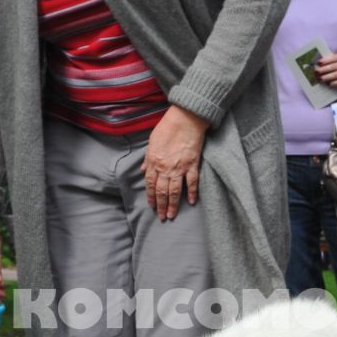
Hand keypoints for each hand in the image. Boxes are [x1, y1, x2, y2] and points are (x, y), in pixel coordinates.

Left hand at [143, 105, 208, 219]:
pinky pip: (192, 182)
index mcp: (154, 162)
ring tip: (172, 215)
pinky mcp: (192, 164)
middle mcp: (165, 168)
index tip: (152, 206)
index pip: (151, 184)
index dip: (151, 196)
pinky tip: (191, 202)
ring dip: (173, 205)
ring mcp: (179, 168)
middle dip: (161, 206)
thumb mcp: (152, 141)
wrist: (185, 119)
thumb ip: (147, 157)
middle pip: (162, 191)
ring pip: (175, 191)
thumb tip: (143, 169)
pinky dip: (192, 193)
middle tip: (162, 217)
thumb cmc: (167, 127)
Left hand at [312, 52, 336, 91]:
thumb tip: (323, 62)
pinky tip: (329, 84)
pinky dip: (335, 83)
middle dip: (324, 69)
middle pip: (335, 66)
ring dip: (327, 77)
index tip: (319, 63)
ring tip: (320, 79)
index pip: (336, 57)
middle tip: (316, 72)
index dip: (327, 59)